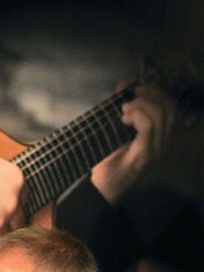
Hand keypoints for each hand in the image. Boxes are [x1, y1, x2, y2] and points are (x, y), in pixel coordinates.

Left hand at [91, 84, 172, 202]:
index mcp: (161, 136)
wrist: (100, 188)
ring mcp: (158, 150)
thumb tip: (123, 83)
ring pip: (161, 116)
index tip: (138, 88)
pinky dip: (137, 116)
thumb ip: (123, 106)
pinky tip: (124, 119)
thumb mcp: (115, 128)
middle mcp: (165, 143)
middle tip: (130, 95)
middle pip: (170, 109)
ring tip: (124, 110)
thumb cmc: (107, 160)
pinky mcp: (146, 155)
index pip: (172, 108)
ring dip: (141, 105)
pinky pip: (149, 128)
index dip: (157, 92)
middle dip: (151, 95)